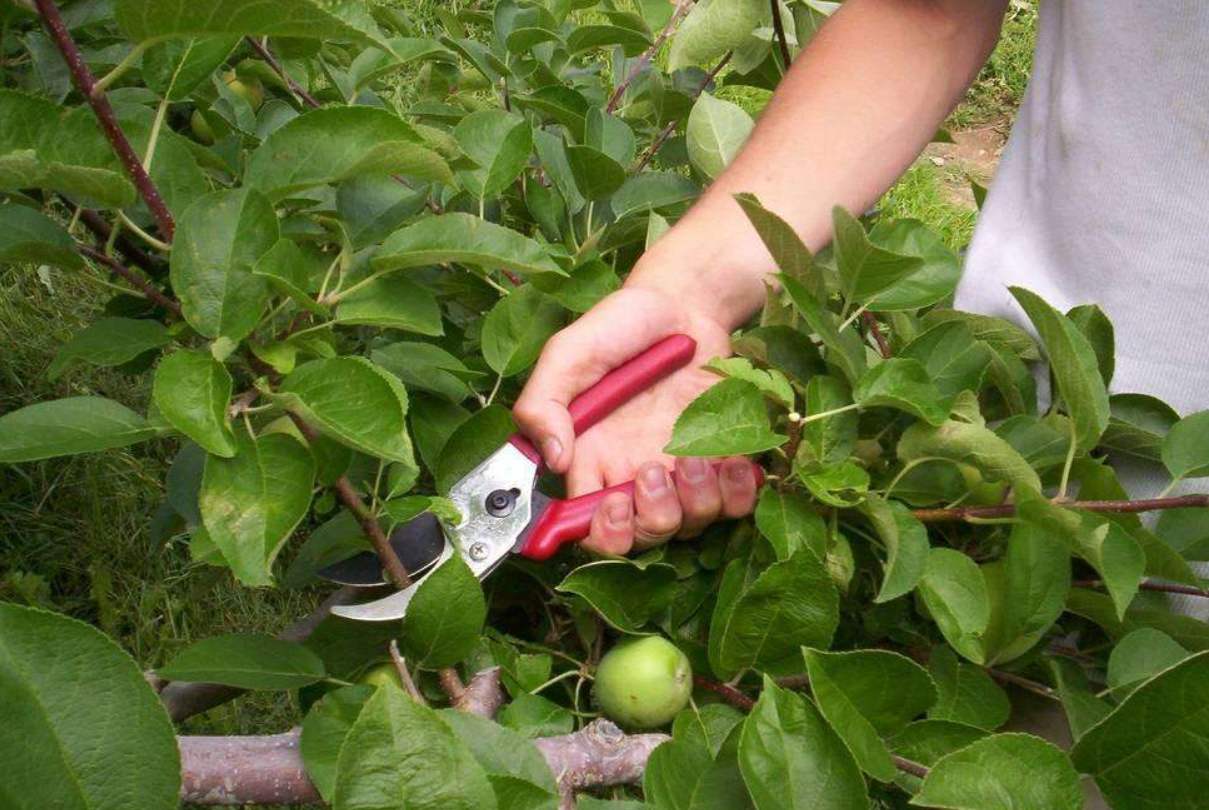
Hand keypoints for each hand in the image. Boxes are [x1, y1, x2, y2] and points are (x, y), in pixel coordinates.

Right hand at [513, 285, 759, 555]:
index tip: (613, 504)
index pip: (589, 527)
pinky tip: (731, 460)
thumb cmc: (621, 326)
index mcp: (592, 459)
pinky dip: (736, 492)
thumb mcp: (568, 353)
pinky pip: (735, 504)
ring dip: (695, 502)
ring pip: (689, 526)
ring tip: (693, 456)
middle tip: (654, 471)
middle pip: (643, 538)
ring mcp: (681, 471)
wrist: (684, 303)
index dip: (602, 533)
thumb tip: (553, 460)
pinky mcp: (724, 461)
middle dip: (652, 520)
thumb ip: (544, 403)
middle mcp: (634, 474)